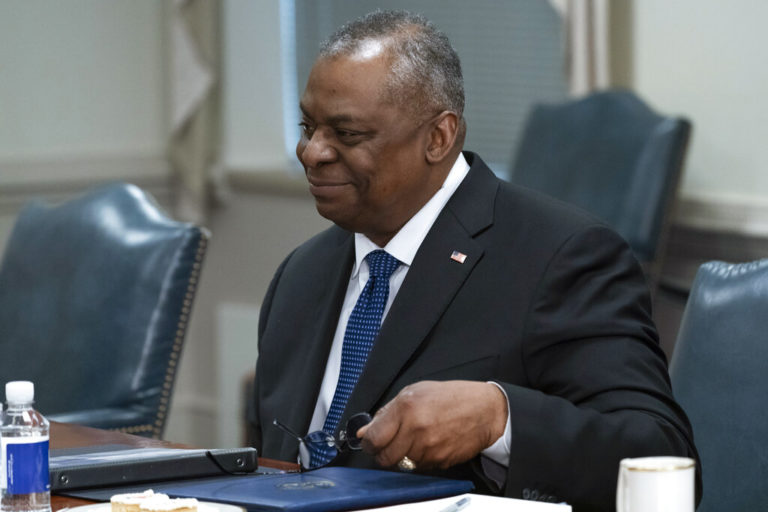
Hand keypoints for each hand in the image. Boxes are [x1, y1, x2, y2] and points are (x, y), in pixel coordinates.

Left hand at [356, 380, 507, 469]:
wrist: (484, 410)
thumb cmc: (452, 397)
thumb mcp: (416, 391)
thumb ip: (387, 411)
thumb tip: (366, 430)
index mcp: (406, 407)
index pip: (374, 438)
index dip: (369, 443)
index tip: (371, 442)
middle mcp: (416, 429)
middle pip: (385, 457)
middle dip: (384, 453)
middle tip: (389, 444)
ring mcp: (428, 448)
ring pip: (401, 464)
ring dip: (403, 455)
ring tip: (416, 438)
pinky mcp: (439, 461)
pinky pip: (419, 467)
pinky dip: (419, 459)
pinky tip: (429, 443)